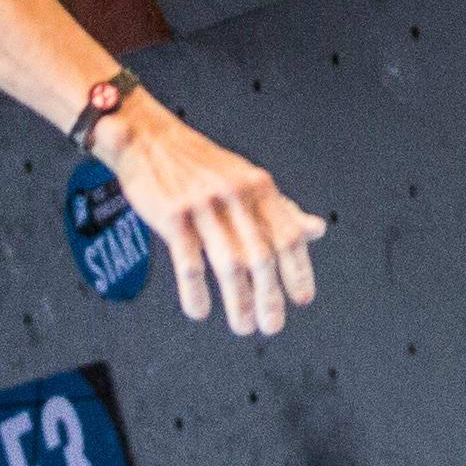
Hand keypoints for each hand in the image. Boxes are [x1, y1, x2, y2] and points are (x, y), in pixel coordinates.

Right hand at [100, 89, 325, 333]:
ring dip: (238, 302)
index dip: (299, 269)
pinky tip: (200, 310)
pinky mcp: (173, 216)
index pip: (288, 234)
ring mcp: (204, 206)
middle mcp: (235, 195)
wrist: (149, 139)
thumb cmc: (199, 164)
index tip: (302, 299)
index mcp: (257, 187)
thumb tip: (316, 229)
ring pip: (229, 263)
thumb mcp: (247, 179)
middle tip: (272, 324)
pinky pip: (189, 262)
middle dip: (269, 296)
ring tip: (243, 326)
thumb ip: (280, 208)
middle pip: (261, 255)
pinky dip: (195, 292)